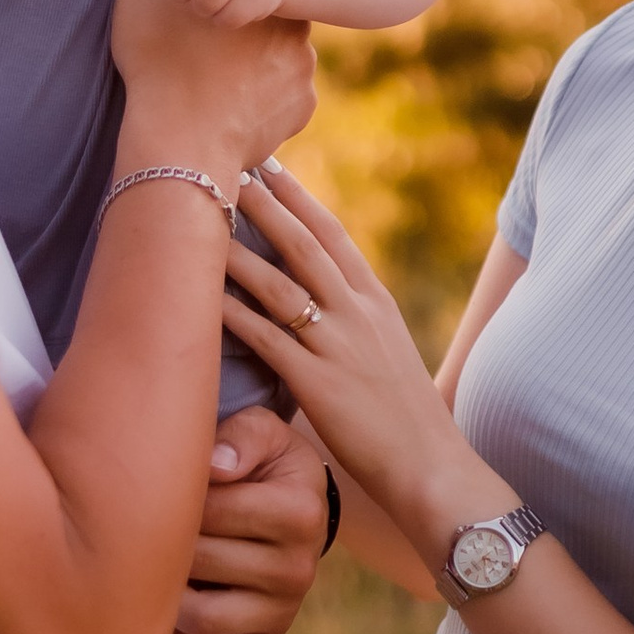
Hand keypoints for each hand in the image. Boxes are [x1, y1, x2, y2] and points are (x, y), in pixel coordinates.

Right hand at [110, 0, 314, 177]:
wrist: (178, 144)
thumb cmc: (160, 56)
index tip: (198, 19)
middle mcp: (298, 31)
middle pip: (267, 24)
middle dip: (240, 36)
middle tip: (197, 55)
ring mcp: (302, 78)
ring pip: (275, 66)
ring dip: (248, 74)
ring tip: (206, 86)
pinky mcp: (298, 116)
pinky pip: (278, 105)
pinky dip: (256, 107)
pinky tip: (224, 111)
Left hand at [167, 404, 327, 633]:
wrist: (292, 510)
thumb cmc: (263, 464)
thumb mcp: (262, 431)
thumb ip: (241, 437)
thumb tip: (214, 466)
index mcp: (301, 512)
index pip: (214, 509)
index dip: (175, 496)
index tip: (162, 484)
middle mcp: (300, 570)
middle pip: (202, 563)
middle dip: (165, 542)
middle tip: (141, 524)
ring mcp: (283, 615)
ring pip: (200, 618)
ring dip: (165, 592)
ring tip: (152, 563)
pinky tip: (165, 605)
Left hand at [220, 165, 499, 558]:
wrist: (431, 466)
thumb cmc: (406, 420)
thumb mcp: (387, 354)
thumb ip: (356, 325)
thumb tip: (321, 308)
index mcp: (377, 303)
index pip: (334, 236)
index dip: (300, 199)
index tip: (272, 167)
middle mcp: (359, 313)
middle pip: (304, 244)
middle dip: (266, 204)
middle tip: (230, 168)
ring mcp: (338, 346)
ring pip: (280, 283)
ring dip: (240, 247)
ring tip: (207, 216)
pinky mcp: (318, 384)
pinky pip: (266, 338)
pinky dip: (233, 312)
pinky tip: (203, 294)